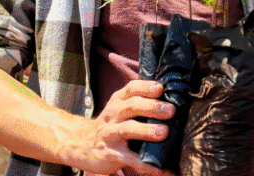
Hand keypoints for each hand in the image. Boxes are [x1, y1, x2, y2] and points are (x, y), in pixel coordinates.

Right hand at [59, 80, 175, 175]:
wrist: (82, 144)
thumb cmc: (110, 123)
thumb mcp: (119, 107)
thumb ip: (139, 100)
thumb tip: (171, 97)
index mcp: (118, 101)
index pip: (132, 89)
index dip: (146, 87)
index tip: (160, 88)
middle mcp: (114, 115)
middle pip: (132, 106)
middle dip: (152, 107)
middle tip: (170, 110)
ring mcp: (111, 134)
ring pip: (128, 129)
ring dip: (147, 130)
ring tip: (163, 133)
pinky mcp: (112, 154)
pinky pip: (131, 159)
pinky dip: (147, 165)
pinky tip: (162, 169)